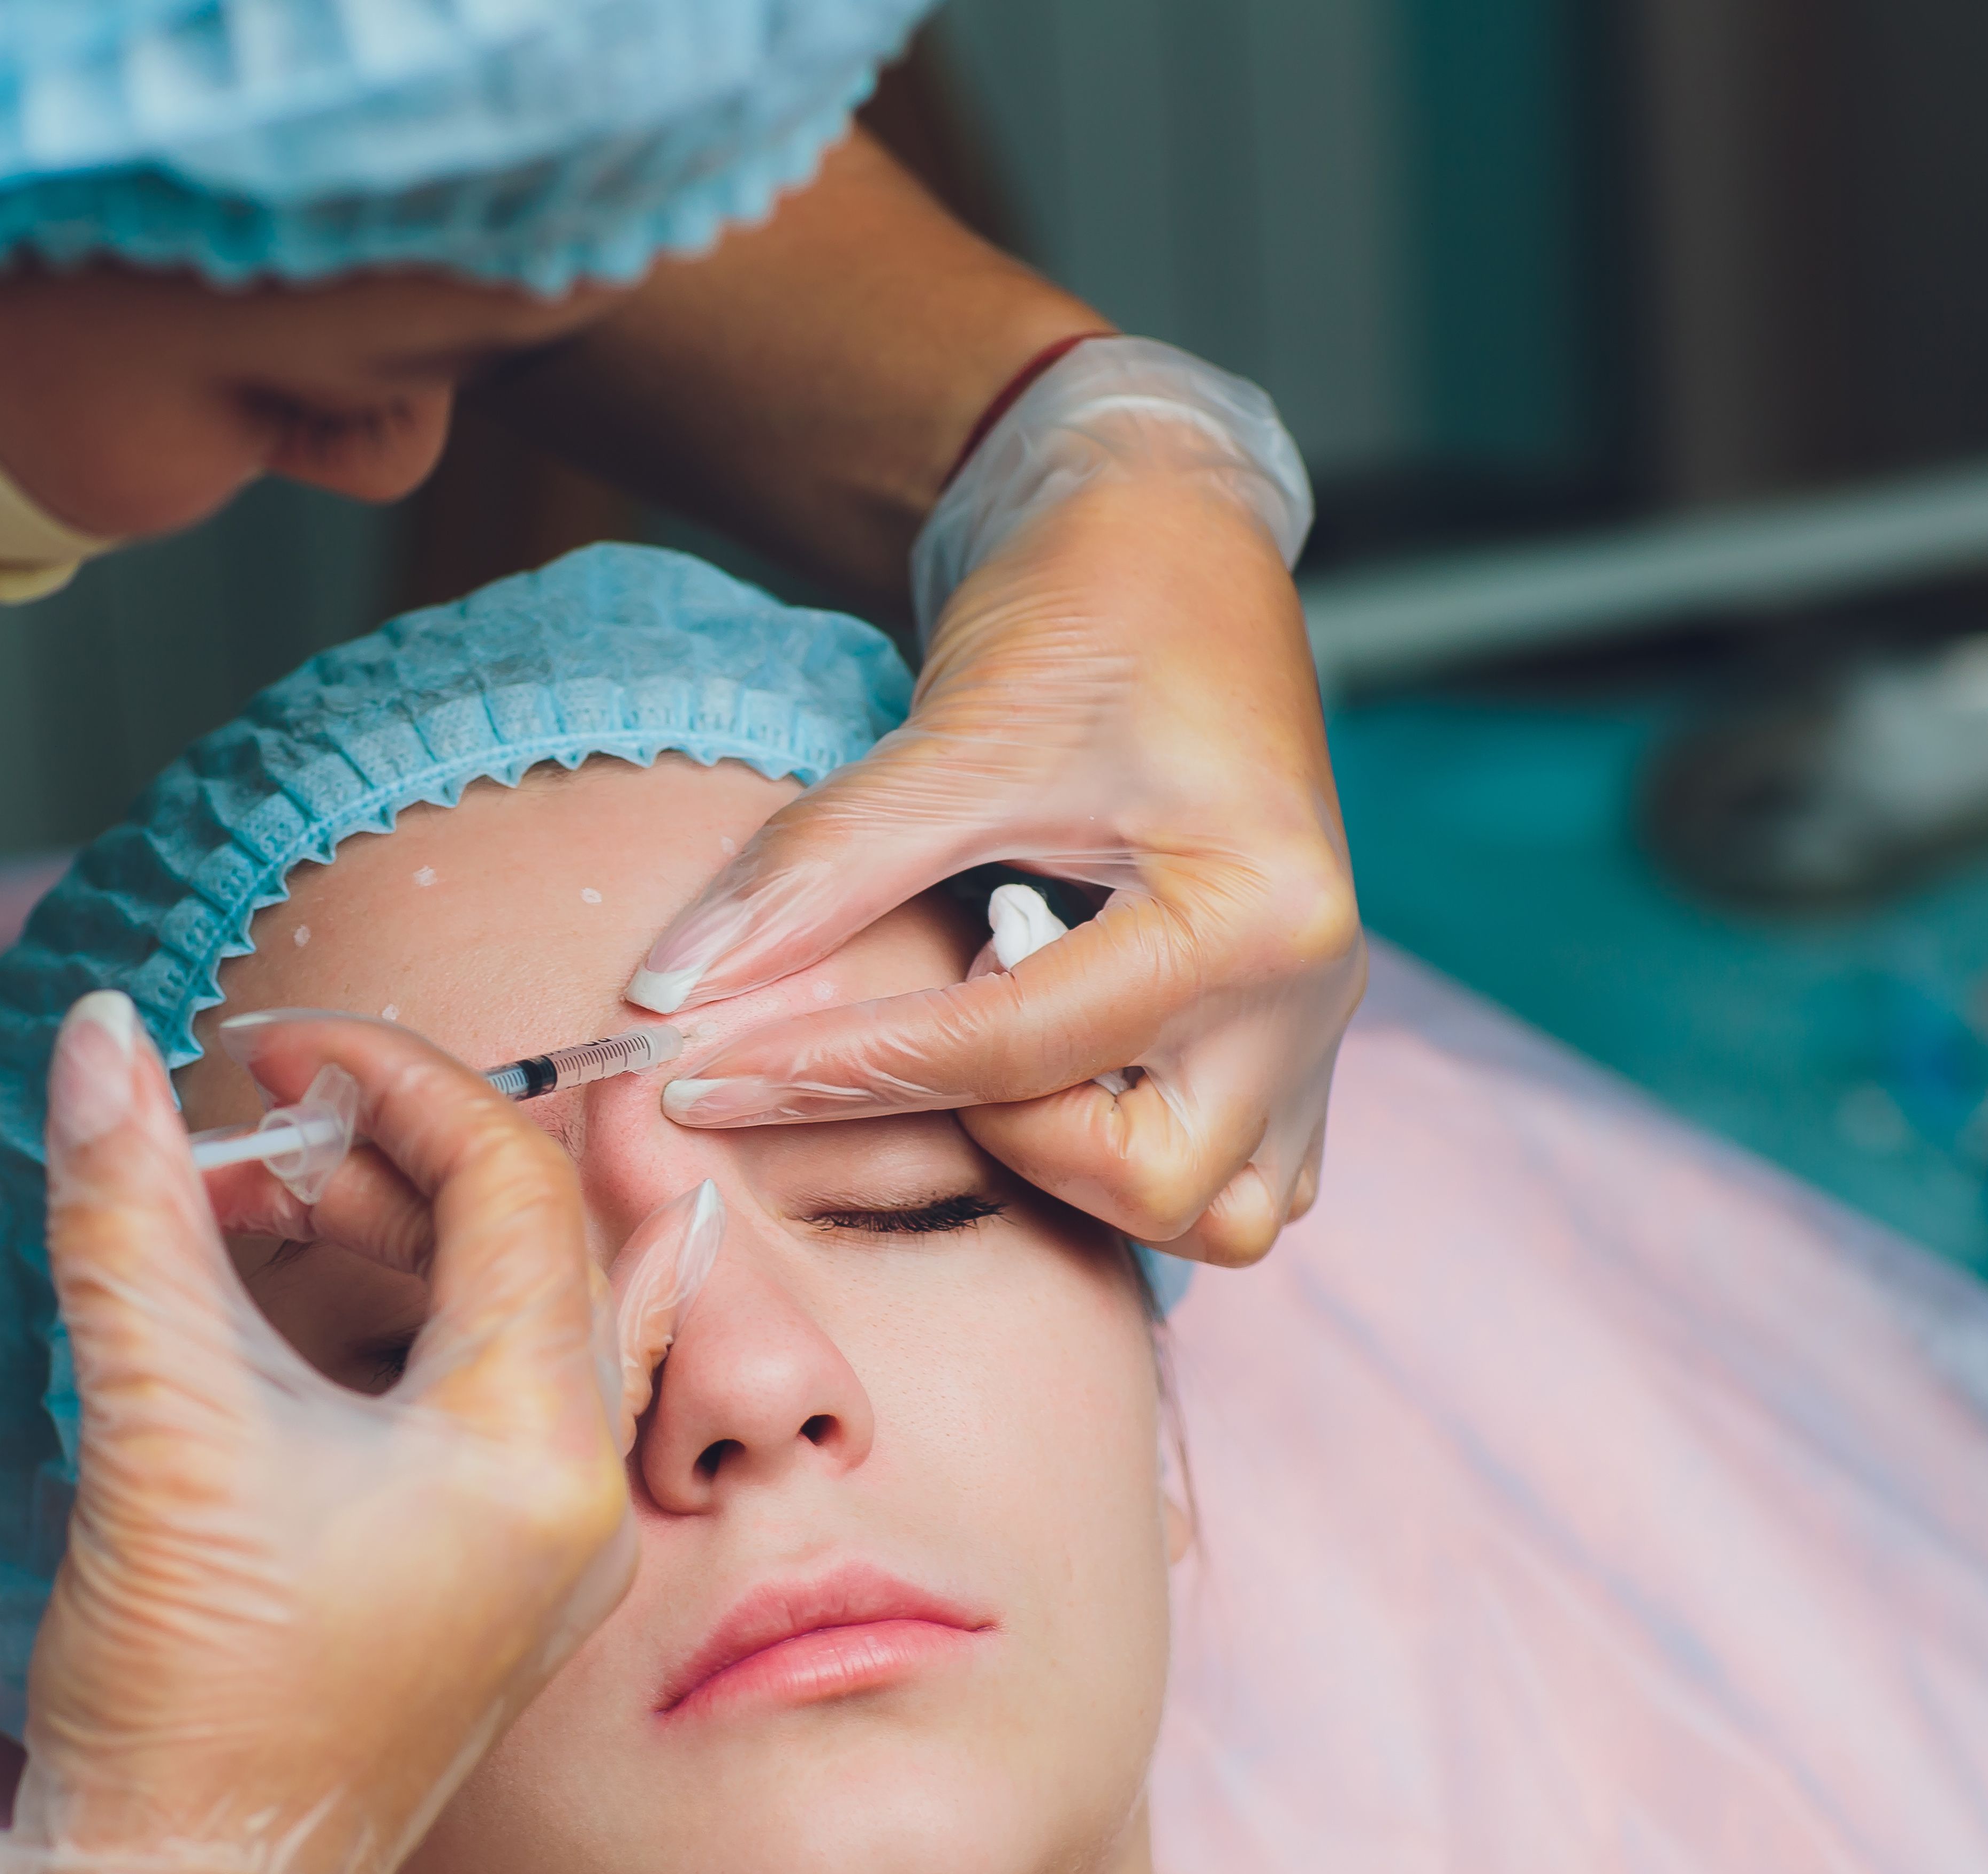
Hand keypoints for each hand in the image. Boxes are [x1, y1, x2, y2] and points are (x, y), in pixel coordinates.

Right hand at [0, 996, 715, 1873]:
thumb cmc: (188, 1700)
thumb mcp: (156, 1425)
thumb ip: (128, 1212)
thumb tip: (97, 1036)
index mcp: (537, 1449)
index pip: (510, 1182)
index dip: (393, 1080)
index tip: (274, 1047)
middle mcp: (577, 1493)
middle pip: (522, 1240)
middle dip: (384, 1155)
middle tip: (249, 1125)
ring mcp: (545, 1543)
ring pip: (502, 1315)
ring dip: (384, 1233)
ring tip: (239, 1204)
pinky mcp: (490, 1574)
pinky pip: (489, 1392)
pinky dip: (404, 1316)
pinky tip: (310, 1280)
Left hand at [627, 340, 1367, 1264]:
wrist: (1169, 549)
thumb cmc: (1088, 617)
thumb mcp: (949, 737)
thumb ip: (816, 873)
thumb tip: (674, 989)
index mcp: (1258, 913)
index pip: (1016, 1052)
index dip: (841, 1073)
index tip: (704, 1080)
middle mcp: (1310, 991)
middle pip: (1152, 1183)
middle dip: (1005, 1139)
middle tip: (918, 1033)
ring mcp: (1313, 1026)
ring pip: (1213, 1209)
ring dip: (1080, 1166)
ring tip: (994, 1045)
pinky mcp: (1288, 1038)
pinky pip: (1233, 1178)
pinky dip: (1132, 1157)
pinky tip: (1047, 1069)